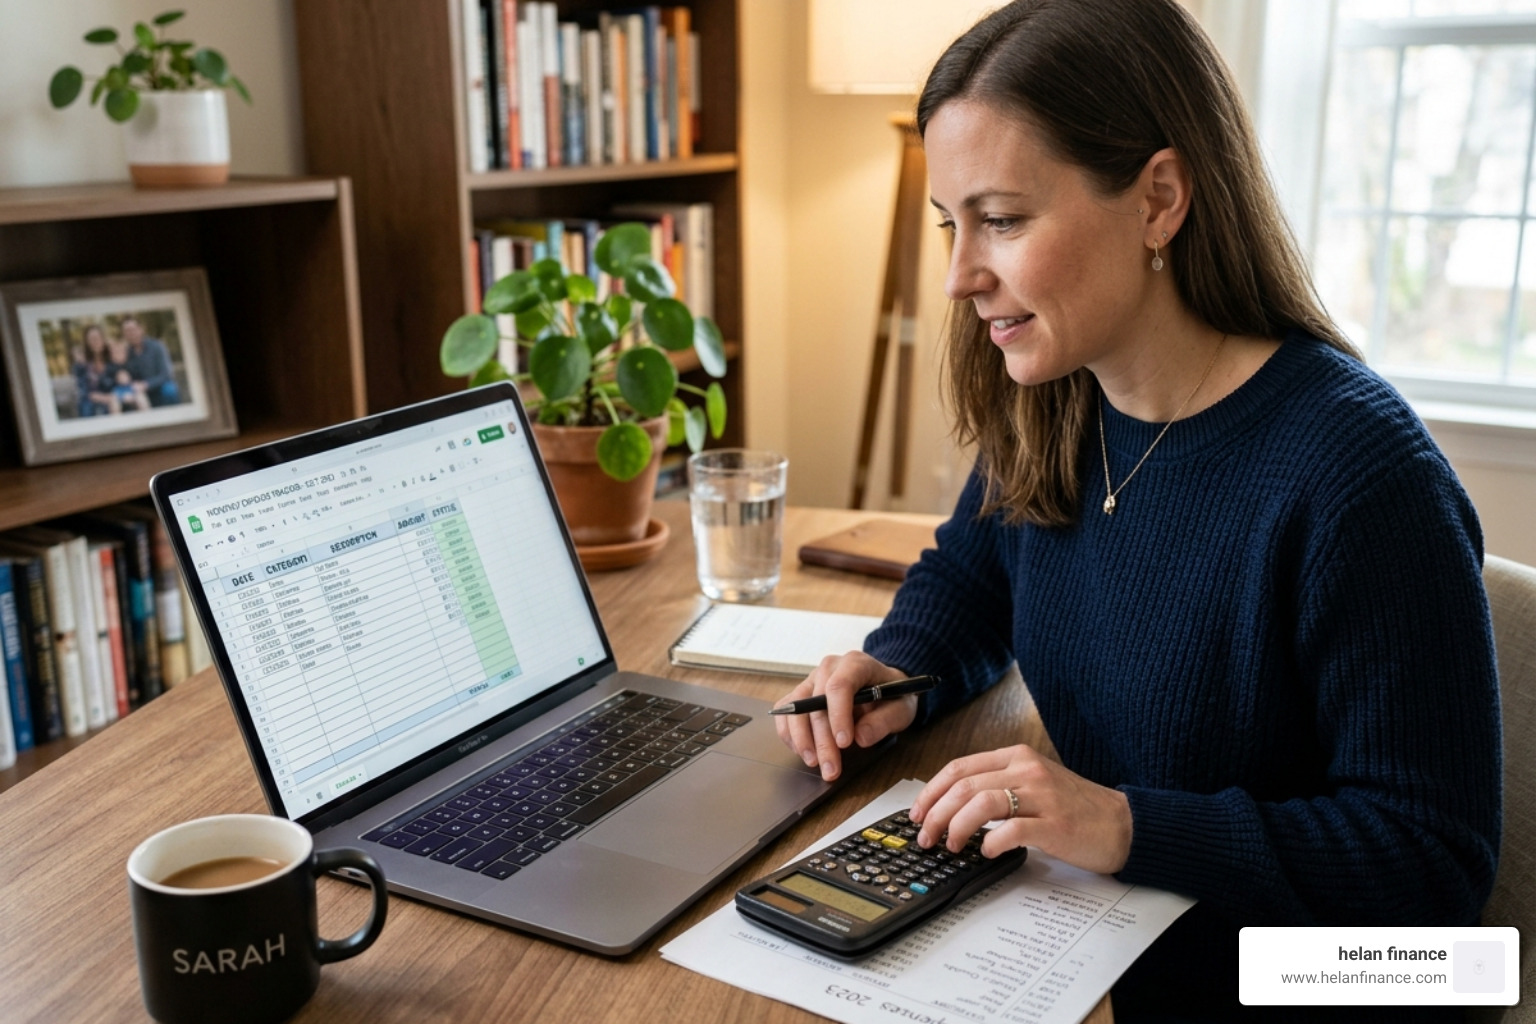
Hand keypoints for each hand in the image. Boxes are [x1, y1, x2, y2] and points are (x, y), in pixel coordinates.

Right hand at [773, 651, 916, 781]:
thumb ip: (884, 721)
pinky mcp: (801, 694)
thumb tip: (861, 737)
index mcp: (856, 664)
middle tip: (831, 768)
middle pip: (816, 703)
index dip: (838, 715)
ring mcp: (812, 680)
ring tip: (814, 763)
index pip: (839, 686)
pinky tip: (803, 751)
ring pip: (795, 708)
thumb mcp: (901, 708)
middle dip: (822, 740)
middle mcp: (829, 668)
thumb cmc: (891, 696)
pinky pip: (785, 711)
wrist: (883, 687)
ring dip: (802, 740)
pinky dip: (789, 733)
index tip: (844, 743)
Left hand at [910, 745, 1132, 874]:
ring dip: (956, 827)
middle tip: (925, 836)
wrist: (1123, 824)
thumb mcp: (1034, 783)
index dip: (931, 791)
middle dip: (935, 813)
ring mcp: (1042, 795)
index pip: (959, 767)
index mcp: (1017, 756)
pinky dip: (991, 842)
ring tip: (950, 845)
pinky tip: (985, 852)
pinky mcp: (1055, 824)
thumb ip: (998, 785)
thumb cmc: (1075, 808)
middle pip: (964, 785)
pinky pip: (1012, 830)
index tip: (917, 812)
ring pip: (981, 802)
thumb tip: (951, 806)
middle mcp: (1027, 770)